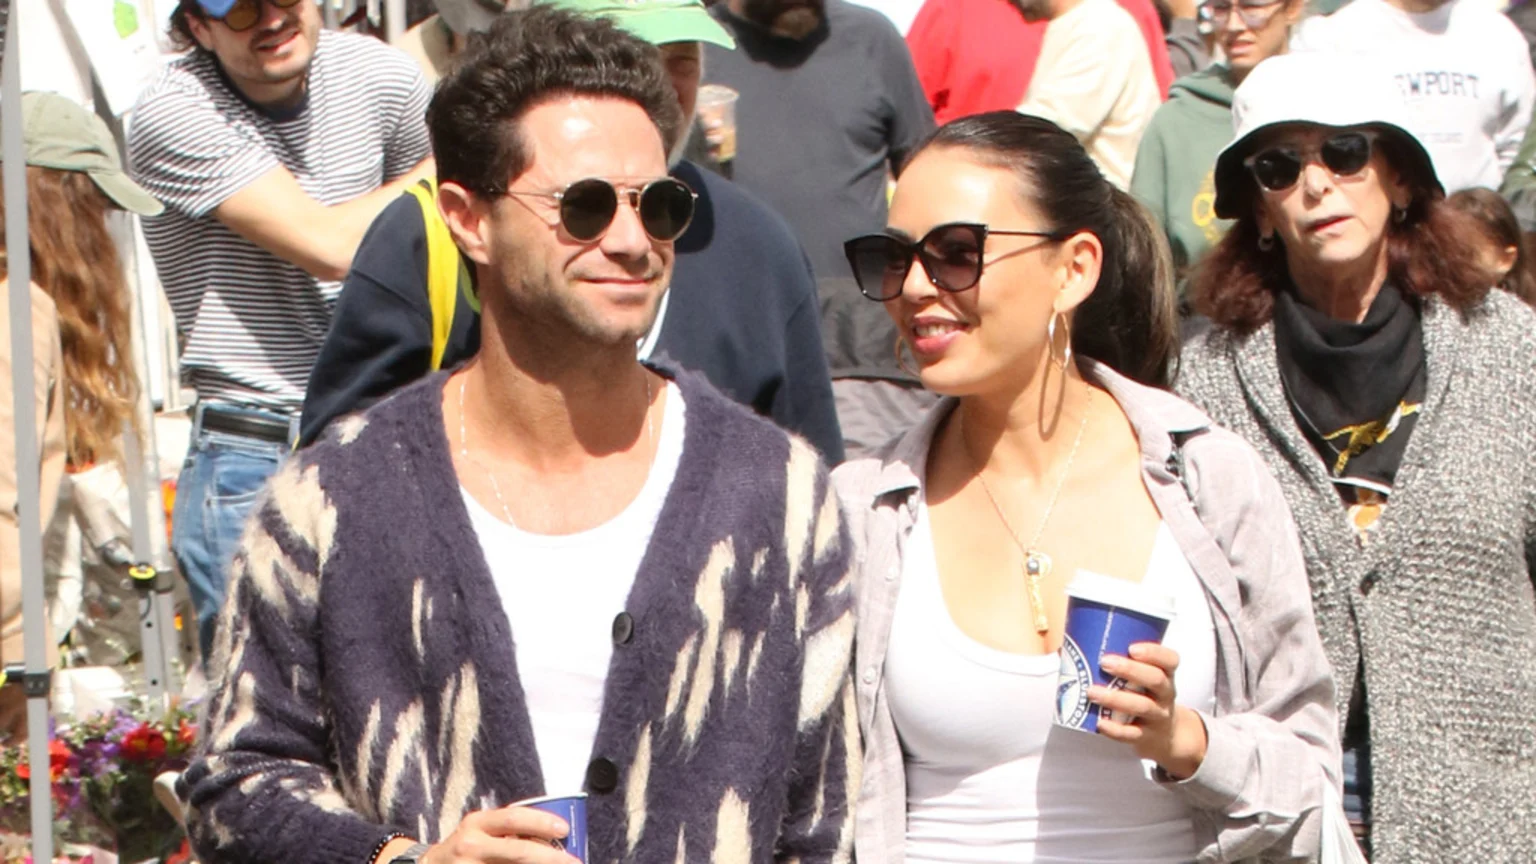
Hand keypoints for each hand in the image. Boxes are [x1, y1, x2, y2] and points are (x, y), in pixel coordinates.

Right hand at [420, 806, 578, 863]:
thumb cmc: (465, 848)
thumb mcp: (480, 831)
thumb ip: (508, 831)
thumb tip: (553, 838)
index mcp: (477, 823)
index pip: (514, 818)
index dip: (541, 822)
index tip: (565, 829)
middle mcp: (471, 845)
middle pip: (519, 852)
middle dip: (551, 858)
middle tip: (576, 862)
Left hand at [1089, 642, 1207, 779]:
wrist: (1165, 736)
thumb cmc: (1144, 696)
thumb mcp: (1142, 679)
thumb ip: (1115, 663)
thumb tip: (1065, 650)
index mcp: (1165, 674)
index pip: (1170, 660)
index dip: (1154, 652)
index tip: (1132, 648)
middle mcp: (1165, 694)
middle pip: (1156, 679)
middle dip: (1130, 669)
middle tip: (1104, 662)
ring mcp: (1158, 717)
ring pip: (1142, 706)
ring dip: (1116, 698)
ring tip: (1092, 692)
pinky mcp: (1147, 737)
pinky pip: (1132, 734)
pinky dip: (1115, 730)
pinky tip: (1100, 723)